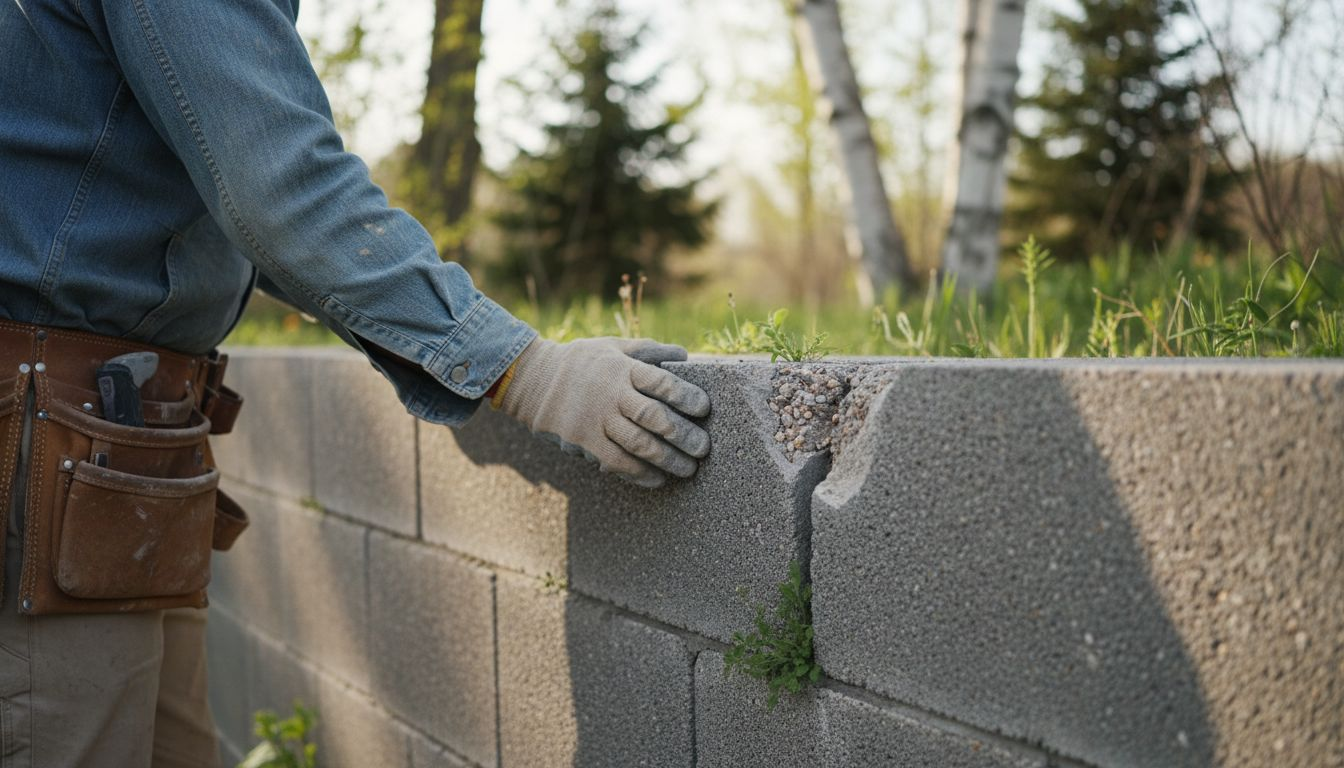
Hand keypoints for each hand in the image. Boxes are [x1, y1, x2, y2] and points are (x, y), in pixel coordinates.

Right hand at [499, 337, 710, 487]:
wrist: (532, 380)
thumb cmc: (582, 362)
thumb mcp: (613, 347)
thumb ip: (649, 351)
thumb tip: (685, 356)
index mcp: (623, 369)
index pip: (662, 382)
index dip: (687, 396)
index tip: (704, 408)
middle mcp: (612, 394)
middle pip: (654, 417)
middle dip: (684, 435)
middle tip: (703, 448)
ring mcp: (597, 419)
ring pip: (639, 445)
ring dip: (668, 460)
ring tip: (688, 469)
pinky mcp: (584, 441)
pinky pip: (618, 463)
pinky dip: (641, 474)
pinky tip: (658, 479)